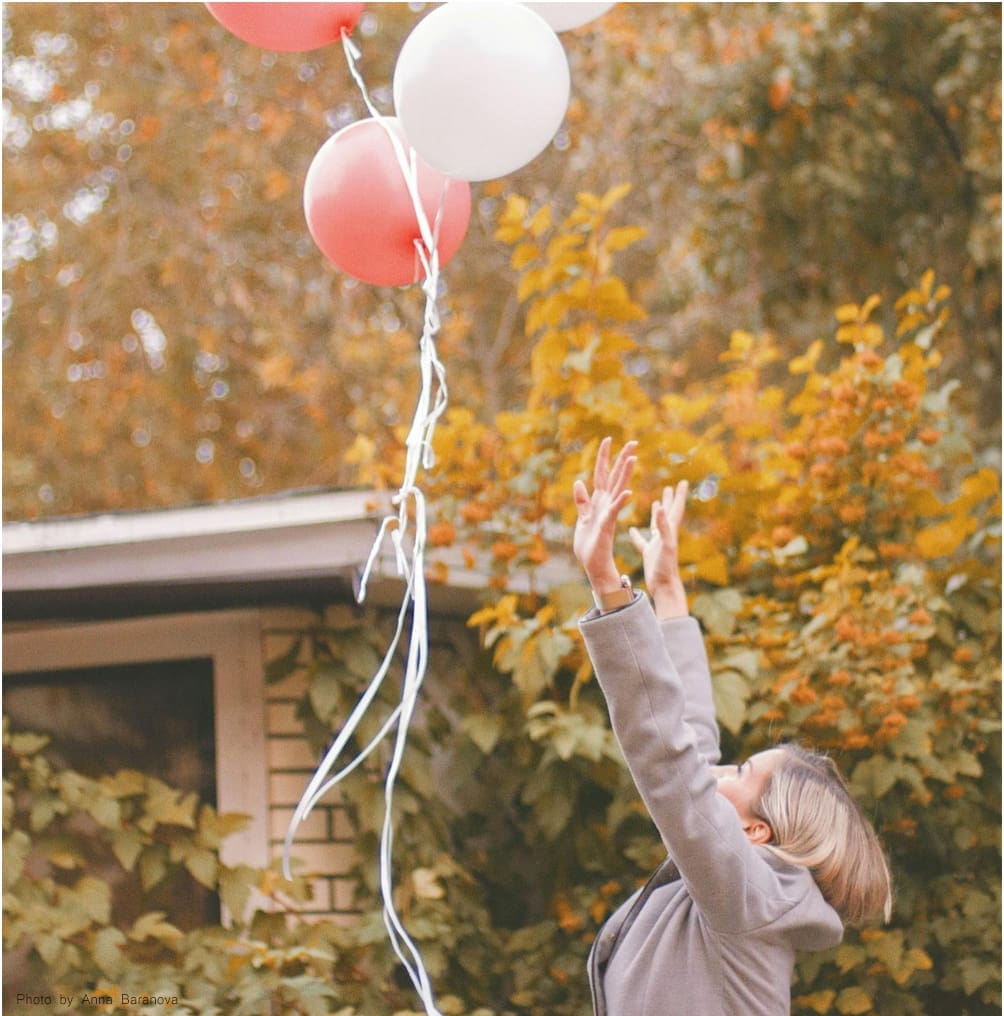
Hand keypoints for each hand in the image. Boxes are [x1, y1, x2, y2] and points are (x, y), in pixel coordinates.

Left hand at [572, 438, 636, 591]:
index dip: (604, 457)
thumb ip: (582, 501)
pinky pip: (614, 512)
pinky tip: (627, 492)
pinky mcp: (607, 526)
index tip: (608, 439)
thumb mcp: (582, 518)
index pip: (602, 474)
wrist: (593, 565)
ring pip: (617, 490)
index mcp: (599, 501)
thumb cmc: (589, 544)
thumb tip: (578, 481)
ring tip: (633, 458)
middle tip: (634, 441)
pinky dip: (620, 502)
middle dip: (622, 459)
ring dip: (624, 474)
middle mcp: (606, 504)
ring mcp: (608, 514)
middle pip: (615, 477)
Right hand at [629, 482, 688, 617]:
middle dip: (669, 500)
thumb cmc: (666, 568)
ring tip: (655, 502)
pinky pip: (642, 541)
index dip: (679, 495)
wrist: (664, 587)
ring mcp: (657, 544)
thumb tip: (661, 507)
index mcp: (670, 531)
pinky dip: (637, 535)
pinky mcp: (650, 553)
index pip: (676, 509)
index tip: (682, 481)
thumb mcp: (665, 545)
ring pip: (657, 525)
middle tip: (669, 487)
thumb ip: (663, 527)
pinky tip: (631, 530)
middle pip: (668, 513)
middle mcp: (665, 535)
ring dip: (657, 513)